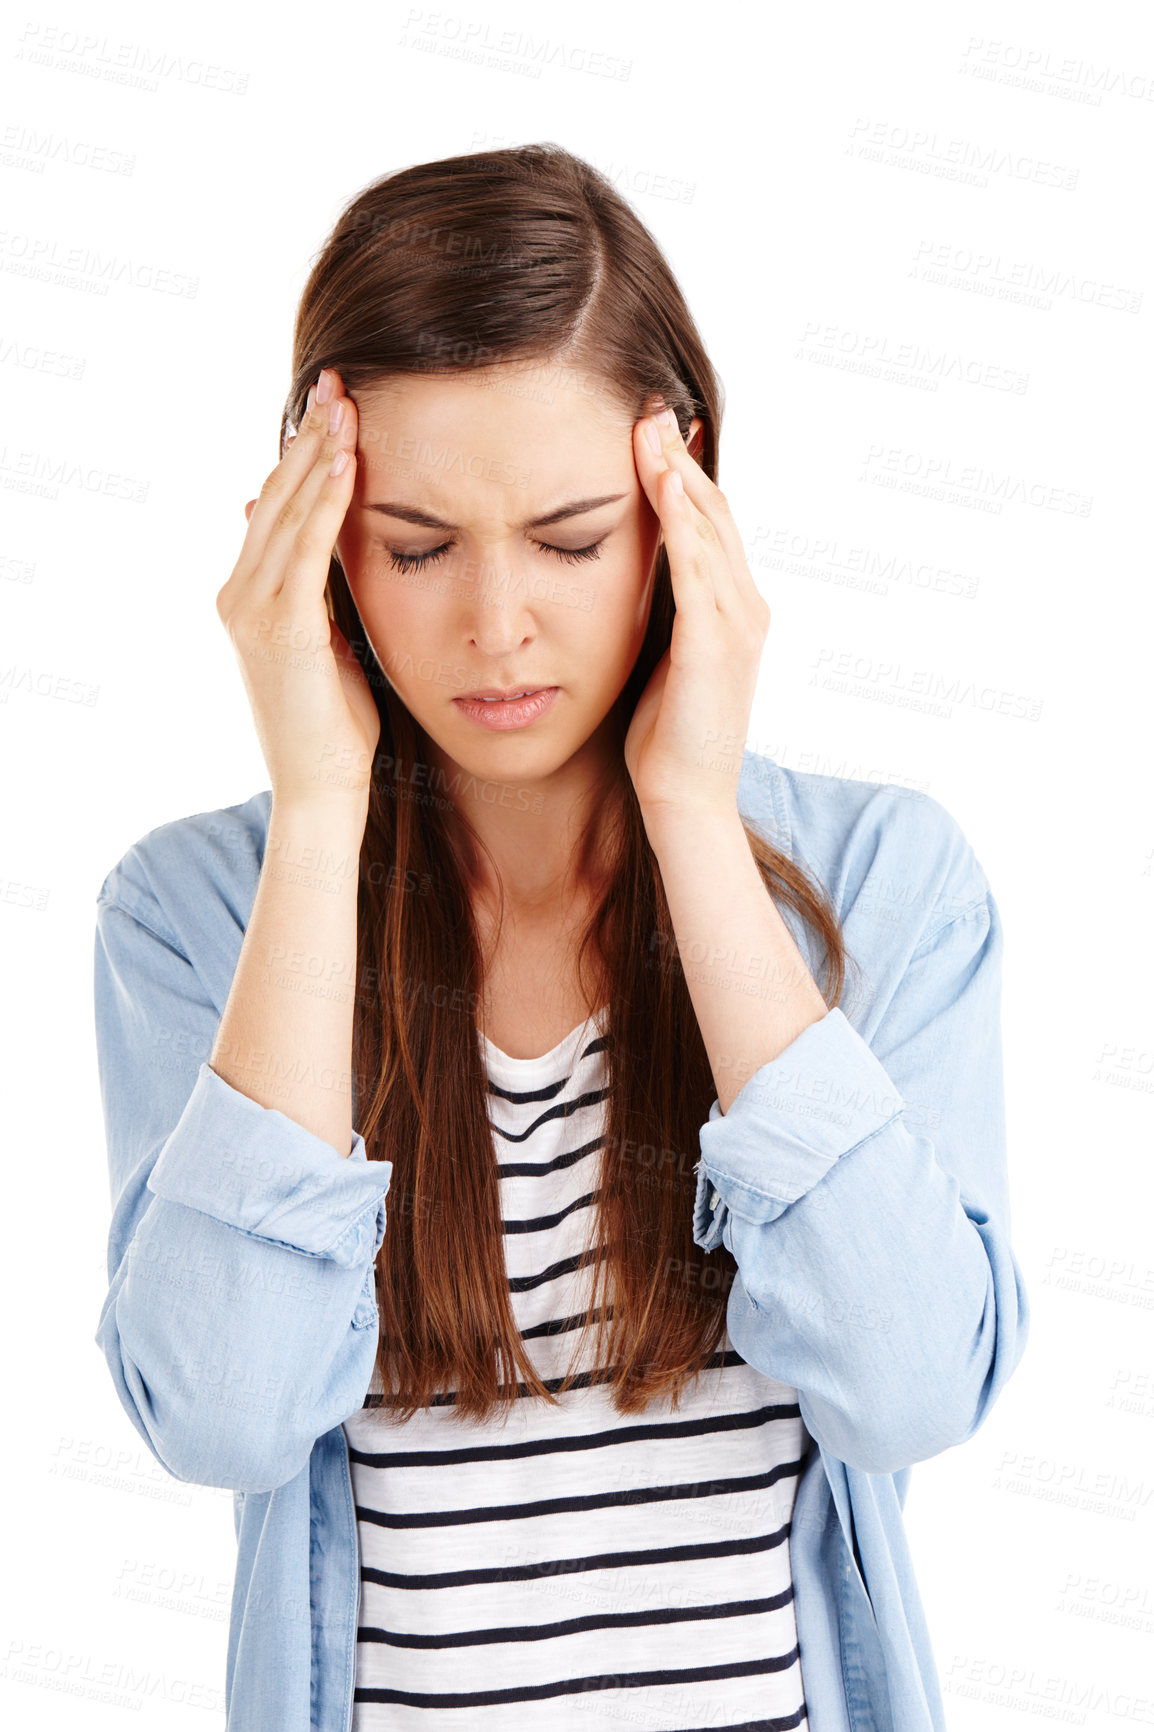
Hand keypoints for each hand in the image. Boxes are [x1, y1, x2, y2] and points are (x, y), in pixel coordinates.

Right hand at [218, 368, 380, 809]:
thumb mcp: (326, 642)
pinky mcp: (281, 629)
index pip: (273, 507)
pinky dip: (325, 502)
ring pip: (285, 512)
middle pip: (273, 495)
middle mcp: (239, 595)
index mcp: (248, 596)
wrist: (321, 788)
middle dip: (308, 437)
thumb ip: (317, 591)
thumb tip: (314, 547)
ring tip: (346, 404)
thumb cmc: (335, 725)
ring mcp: (252, 610)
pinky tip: (347, 462)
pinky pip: (306, 549)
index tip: (333, 406)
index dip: (301, 454)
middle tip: (339, 382)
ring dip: (318, 454)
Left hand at [624, 407, 770, 822]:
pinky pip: (698, 565)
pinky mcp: (716, 643)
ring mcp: (737, 624)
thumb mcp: (665, 660)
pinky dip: (680, 517)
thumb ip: (664, 615)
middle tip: (647, 406)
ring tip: (647, 425)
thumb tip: (636, 577)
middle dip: (678, 457)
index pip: (711, 525)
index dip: (682, 474)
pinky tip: (657, 481)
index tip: (649, 431)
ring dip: (677, 472)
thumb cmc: (667, 739)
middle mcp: (746, 608)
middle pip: (715, 511)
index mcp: (734, 611)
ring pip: (710, 527)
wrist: (686, 799)